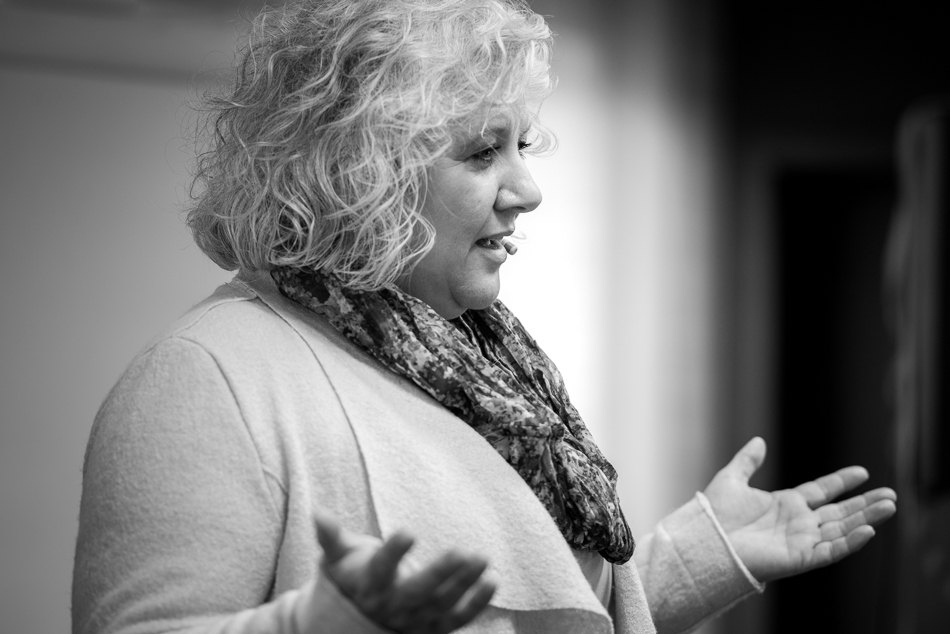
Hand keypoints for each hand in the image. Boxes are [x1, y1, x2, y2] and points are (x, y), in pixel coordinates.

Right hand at [313, 510, 495, 632]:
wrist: (355, 625)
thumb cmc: (350, 579)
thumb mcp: (336, 559)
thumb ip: (330, 537)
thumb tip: (316, 512)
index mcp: (370, 585)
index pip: (382, 568)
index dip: (394, 552)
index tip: (409, 532)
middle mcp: (394, 605)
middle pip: (418, 591)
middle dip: (440, 573)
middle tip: (460, 552)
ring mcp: (416, 619)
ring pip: (442, 604)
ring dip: (464, 584)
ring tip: (482, 558)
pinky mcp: (434, 627)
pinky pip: (459, 618)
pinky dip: (477, 603)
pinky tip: (492, 580)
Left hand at [703, 437, 896, 582]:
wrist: (705, 540)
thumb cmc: (713, 515)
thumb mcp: (732, 480)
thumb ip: (747, 461)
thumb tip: (759, 440)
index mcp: (785, 505)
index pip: (821, 492)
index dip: (841, 482)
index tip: (862, 472)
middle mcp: (797, 524)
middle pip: (840, 512)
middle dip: (865, 504)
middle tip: (891, 494)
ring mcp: (801, 541)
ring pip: (842, 530)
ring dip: (867, 519)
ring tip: (890, 505)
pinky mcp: (800, 558)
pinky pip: (831, 551)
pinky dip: (850, 542)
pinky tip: (868, 530)